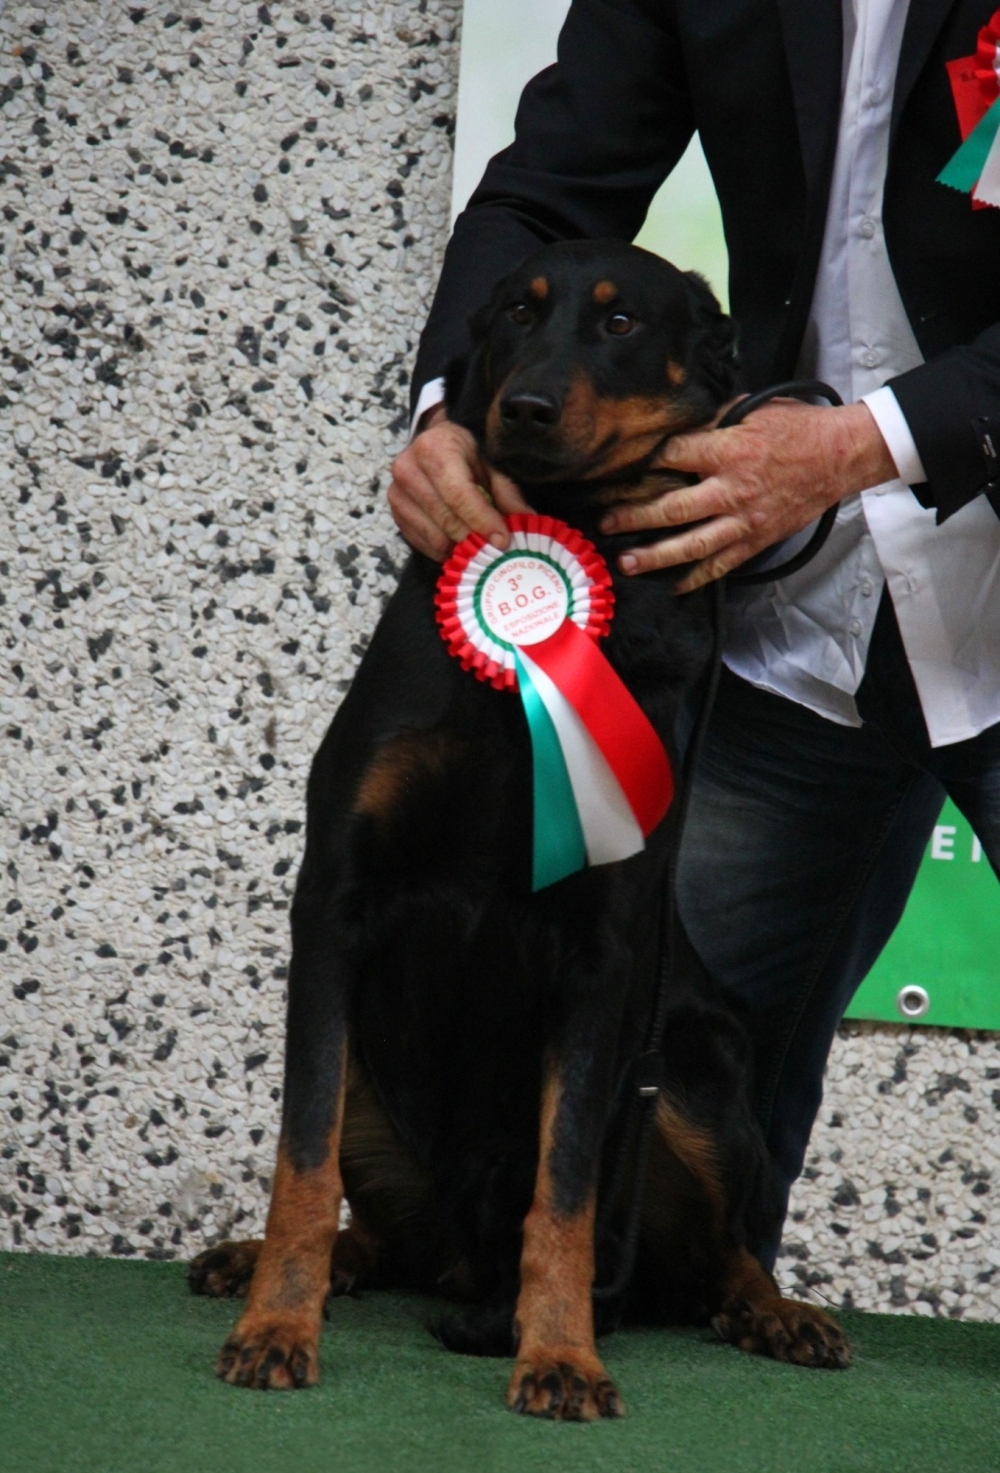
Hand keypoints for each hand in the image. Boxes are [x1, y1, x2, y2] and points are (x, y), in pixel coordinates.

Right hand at [388, 405, 530, 559]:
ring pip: (435, 537)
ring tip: (483, 549)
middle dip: (476, 539)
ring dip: (461, 549)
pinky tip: (462, 547)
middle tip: (498, 552)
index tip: (503, 541)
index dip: (482, 520)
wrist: (432, 445)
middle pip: (446, 520)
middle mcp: (408, 469)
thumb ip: (507, 493)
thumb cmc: (466, 454)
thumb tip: (527, 522)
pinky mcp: (395, 514)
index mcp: (434, 448)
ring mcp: (396, 494)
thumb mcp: (490, 464)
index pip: (458, 494)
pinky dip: (446, 551)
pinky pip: (423, 545)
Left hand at [598, 400, 897, 592]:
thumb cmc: (798, 428)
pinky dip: (696, 578)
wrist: (841, 455)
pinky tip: (673, 586)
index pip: (672, 457)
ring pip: (691, 545)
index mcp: (729, 450)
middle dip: (633, 517)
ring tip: (626, 563)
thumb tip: (679, 425)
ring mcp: (744, 519)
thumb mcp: (753, 410)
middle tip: (604, 523)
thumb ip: (714, 421)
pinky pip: (721, 564)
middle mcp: (732, 489)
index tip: (617, 471)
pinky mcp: (756, 539)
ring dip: (655, 556)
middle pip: (672, 508)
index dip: (643, 464)